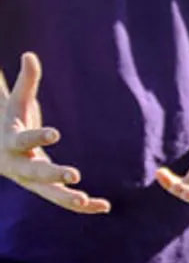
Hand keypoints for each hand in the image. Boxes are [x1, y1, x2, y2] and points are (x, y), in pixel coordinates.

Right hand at [0, 53, 109, 213]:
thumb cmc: (10, 122)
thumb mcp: (15, 103)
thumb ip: (25, 83)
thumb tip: (30, 55)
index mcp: (11, 142)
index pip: (23, 140)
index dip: (37, 136)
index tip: (55, 132)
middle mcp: (19, 166)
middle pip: (35, 173)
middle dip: (54, 174)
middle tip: (75, 175)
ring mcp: (33, 182)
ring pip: (50, 194)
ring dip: (69, 199)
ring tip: (89, 201)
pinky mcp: (47, 190)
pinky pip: (64, 201)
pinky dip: (83, 206)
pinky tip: (104, 207)